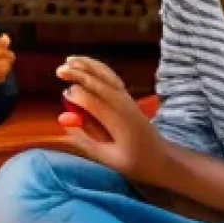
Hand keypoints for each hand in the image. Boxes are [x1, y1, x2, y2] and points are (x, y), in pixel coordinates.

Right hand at [56, 56, 168, 183]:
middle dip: (80, 75)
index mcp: (120, 124)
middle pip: (101, 84)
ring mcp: (128, 100)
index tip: (64, 94)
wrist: (164, 159)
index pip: (96, 103)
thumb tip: (64, 119)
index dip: (78, 96)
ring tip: (69, 60)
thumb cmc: (135, 163)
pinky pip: (112, 78)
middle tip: (60, 71)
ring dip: (89, 66)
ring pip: (108, 77)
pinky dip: (98, 68)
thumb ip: (84, 139)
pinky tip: (86, 65)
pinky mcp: (128, 98)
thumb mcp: (107, 158)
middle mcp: (125, 107)